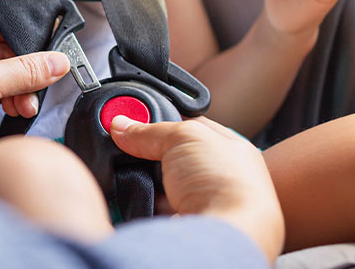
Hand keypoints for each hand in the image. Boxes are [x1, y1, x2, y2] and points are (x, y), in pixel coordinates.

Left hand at [0, 0, 69, 161]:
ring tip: (28, 99)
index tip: (44, 30)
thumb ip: (24, 71)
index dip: (16, 17)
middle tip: (43, 71)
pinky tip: (20, 109)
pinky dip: (10, 99)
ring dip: (19, 84)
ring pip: (0, 69)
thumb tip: (55, 61)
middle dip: (24, 59)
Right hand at [110, 116, 284, 262]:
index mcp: (230, 149)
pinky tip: (139, 198)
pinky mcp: (185, 226)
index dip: (165, 120)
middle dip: (153, 154)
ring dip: (148, 182)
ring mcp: (203, 204)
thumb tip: (124, 127)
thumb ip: (152, 130)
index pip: (192, 127)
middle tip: (131, 146)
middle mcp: (220, 178)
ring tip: (135, 173)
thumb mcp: (184, 137)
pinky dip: (144, 204)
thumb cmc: (226, 184)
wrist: (224, 236)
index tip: (137, 119)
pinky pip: (155, 210)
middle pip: (175, 157)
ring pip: (164, 186)